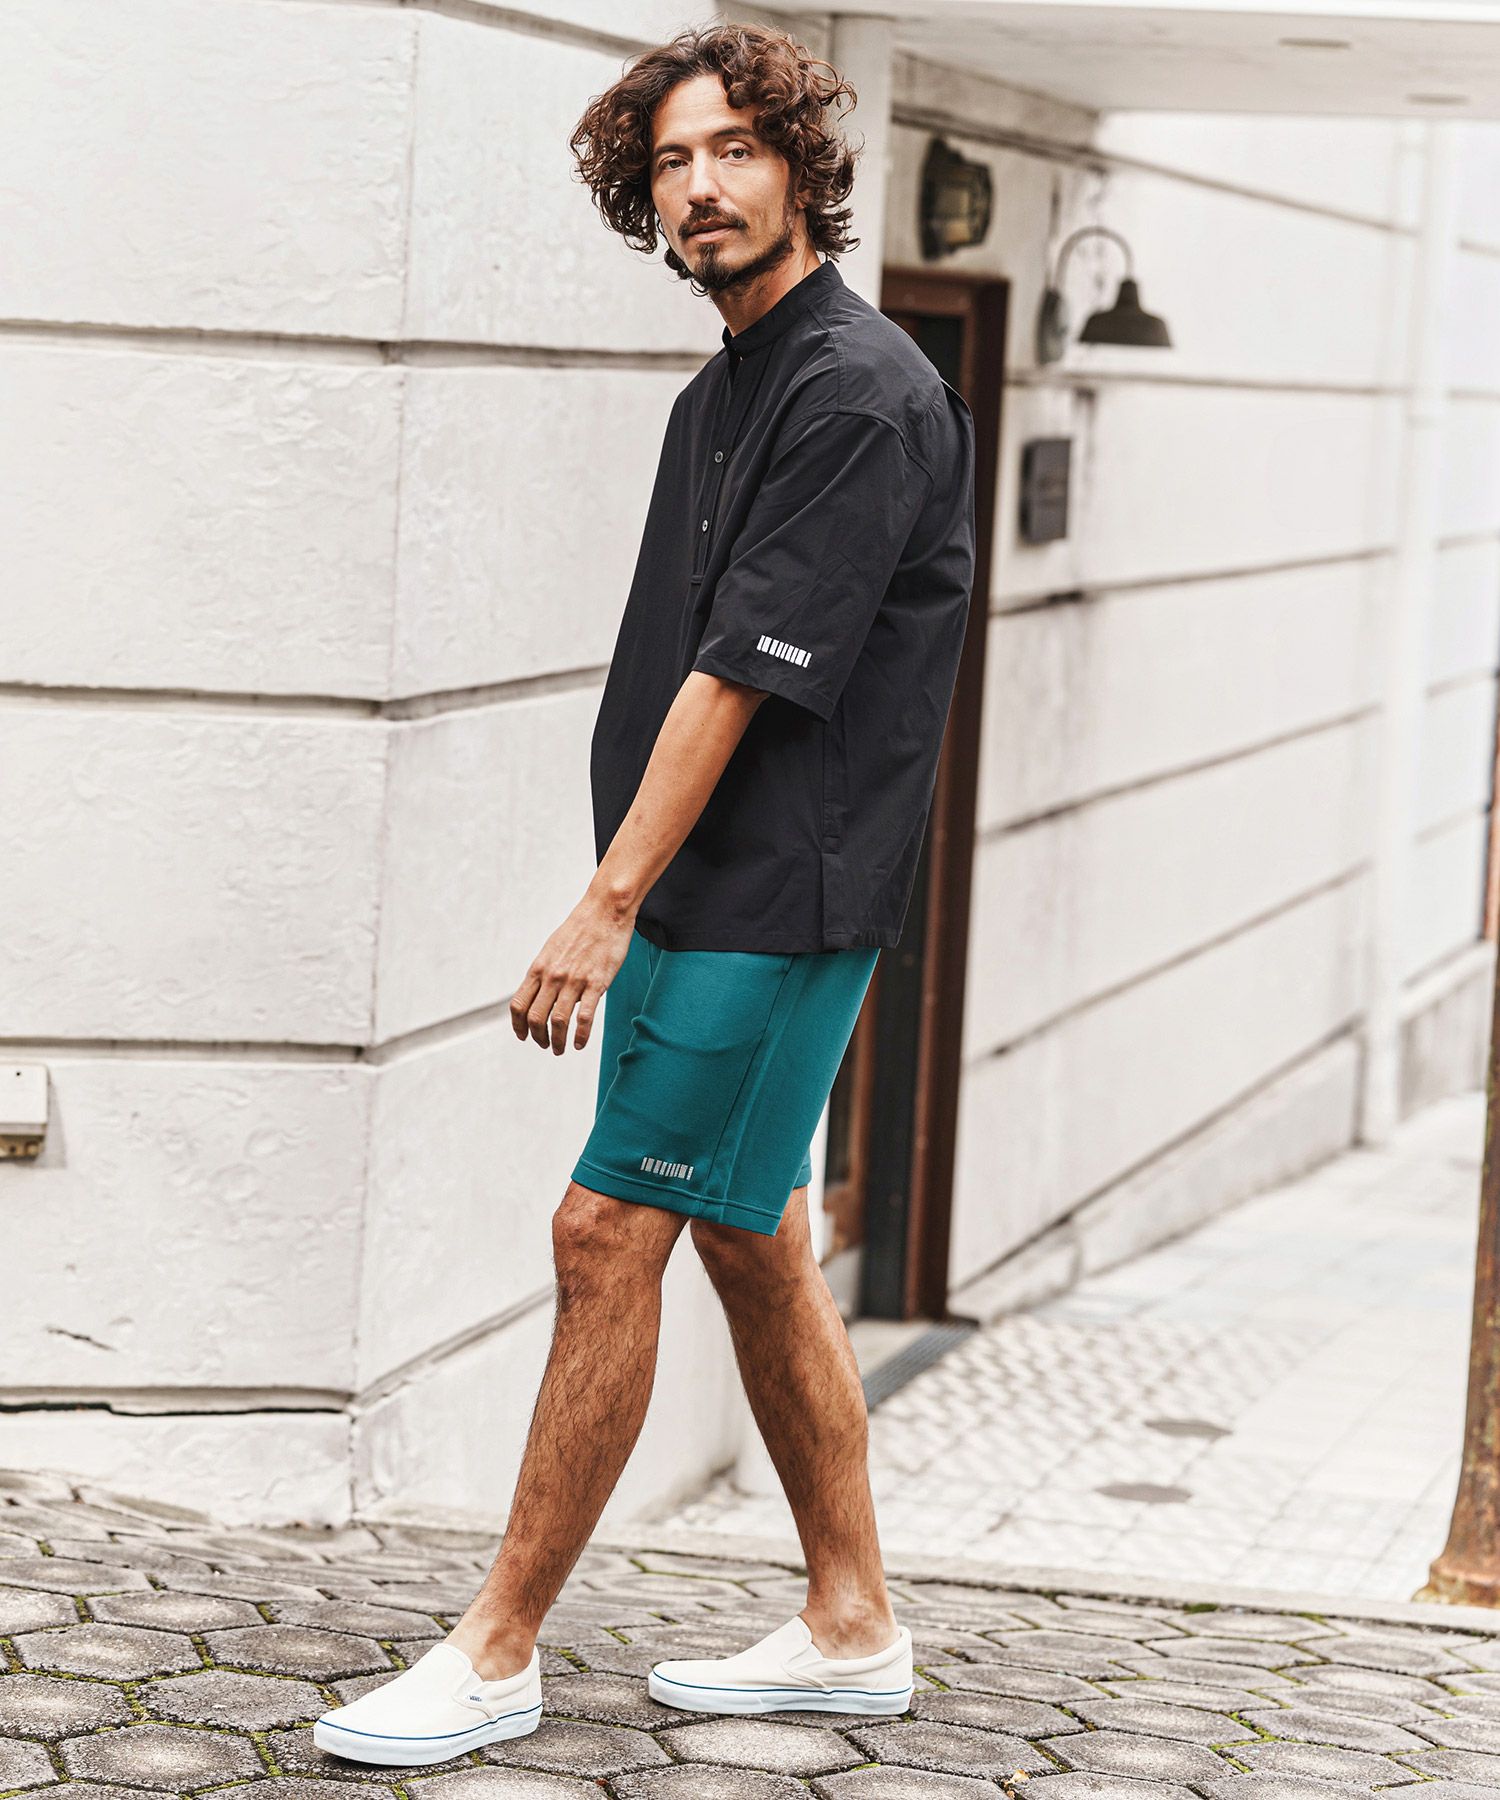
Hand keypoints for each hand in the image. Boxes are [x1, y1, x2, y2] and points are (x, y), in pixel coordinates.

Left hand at [510, 891, 634, 1054]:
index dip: (518, 1026)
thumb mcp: (552, 949)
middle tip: (546, 1046)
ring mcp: (573, 981)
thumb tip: (539, 993)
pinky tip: (580, 1043)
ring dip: (557, 1042)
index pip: (518, 1005)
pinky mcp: (596, 983)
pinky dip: (580, 1036)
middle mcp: (552, 976)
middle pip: (535, 1019)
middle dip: (538, 1039)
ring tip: (561, 1049)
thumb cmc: (580, 930)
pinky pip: (584, 1017)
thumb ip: (544, 972)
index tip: (523, 1036)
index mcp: (538, 968)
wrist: (604, 912)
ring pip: (558, 1022)